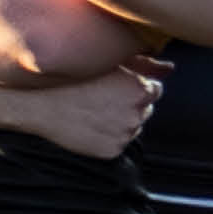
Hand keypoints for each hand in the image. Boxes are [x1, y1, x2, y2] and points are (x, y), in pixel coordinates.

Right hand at [10, 59, 160, 163]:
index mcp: (139, 88)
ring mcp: (125, 134)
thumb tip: (170, 68)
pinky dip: (110, 136)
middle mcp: (137, 113)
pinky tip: (91, 125)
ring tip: (95, 111)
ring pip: (134, 127)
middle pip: (146, 110)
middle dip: (131, 104)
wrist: (42, 106)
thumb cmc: (73, 78)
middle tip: (103, 99)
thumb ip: (145, 64)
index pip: (155, 90)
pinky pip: (120, 143)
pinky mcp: (113, 150)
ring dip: (122, 120)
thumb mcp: (109, 63)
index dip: (137, 87)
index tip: (118, 87)